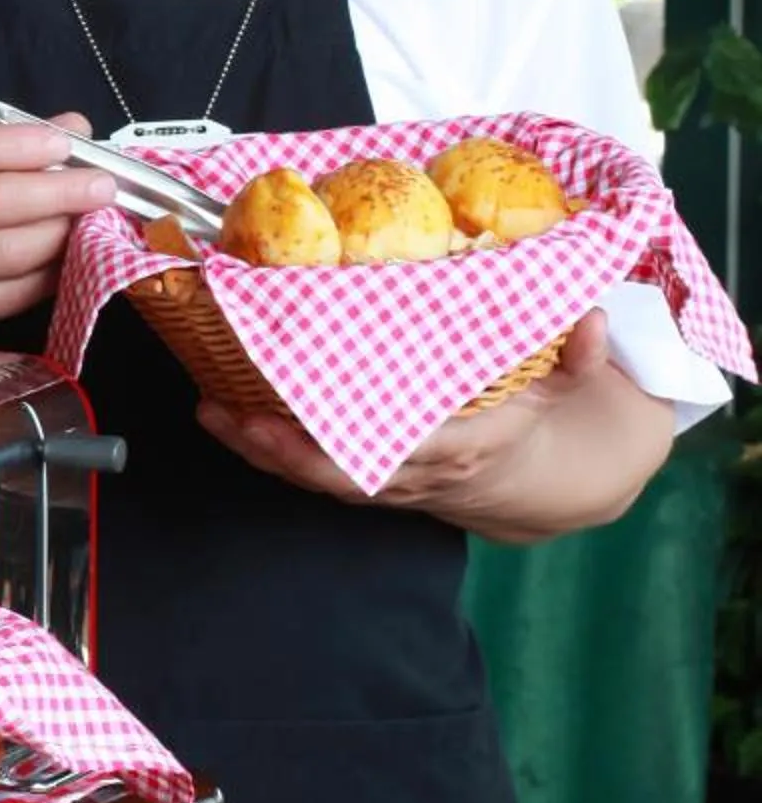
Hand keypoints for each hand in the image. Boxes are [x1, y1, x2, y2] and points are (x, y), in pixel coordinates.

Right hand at [0, 113, 108, 341]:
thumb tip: (73, 130)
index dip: (24, 145)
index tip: (66, 141)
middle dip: (63, 192)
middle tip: (104, 184)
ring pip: (13, 254)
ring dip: (65, 234)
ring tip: (94, 217)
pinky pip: (15, 294)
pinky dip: (52, 273)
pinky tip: (71, 254)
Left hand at [196, 312, 672, 540]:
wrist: (534, 478)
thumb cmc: (534, 418)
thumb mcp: (567, 389)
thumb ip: (578, 357)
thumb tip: (591, 321)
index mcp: (461, 447)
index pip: (403, 450)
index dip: (354, 439)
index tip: (313, 414)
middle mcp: (415, 472)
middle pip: (338, 472)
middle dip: (282, 450)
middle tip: (230, 413)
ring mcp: (385, 481)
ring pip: (314, 476)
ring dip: (260, 448)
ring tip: (210, 409)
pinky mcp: (362, 476)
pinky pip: (308, 468)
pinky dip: (265, 447)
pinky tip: (224, 413)